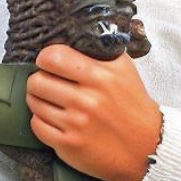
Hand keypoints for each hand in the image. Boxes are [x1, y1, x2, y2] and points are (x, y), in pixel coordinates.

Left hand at [27, 45, 162, 180]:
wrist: (146, 145)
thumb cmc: (132, 103)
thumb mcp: (123, 68)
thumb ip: (99, 49)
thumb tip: (74, 34)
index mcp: (98, 76)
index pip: (52, 57)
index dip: (44, 58)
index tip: (48, 63)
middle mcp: (86, 100)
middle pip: (37, 81)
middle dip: (38, 80)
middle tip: (46, 82)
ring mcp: (76, 124)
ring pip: (34, 103)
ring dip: (38, 100)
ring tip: (49, 100)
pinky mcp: (69, 145)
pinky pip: (37, 126)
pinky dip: (40, 121)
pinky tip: (52, 118)